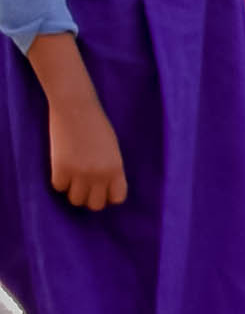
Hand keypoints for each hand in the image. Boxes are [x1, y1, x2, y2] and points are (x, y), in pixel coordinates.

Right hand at [43, 80, 122, 212]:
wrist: (76, 108)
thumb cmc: (96, 125)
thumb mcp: (112, 149)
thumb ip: (110, 168)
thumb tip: (102, 187)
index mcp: (116, 168)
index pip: (117, 198)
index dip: (108, 195)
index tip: (101, 188)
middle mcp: (100, 175)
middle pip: (95, 205)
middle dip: (90, 197)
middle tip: (84, 186)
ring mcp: (79, 173)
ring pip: (76, 200)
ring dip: (73, 191)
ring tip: (72, 178)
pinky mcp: (60, 168)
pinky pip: (58, 187)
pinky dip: (59, 181)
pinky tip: (61, 169)